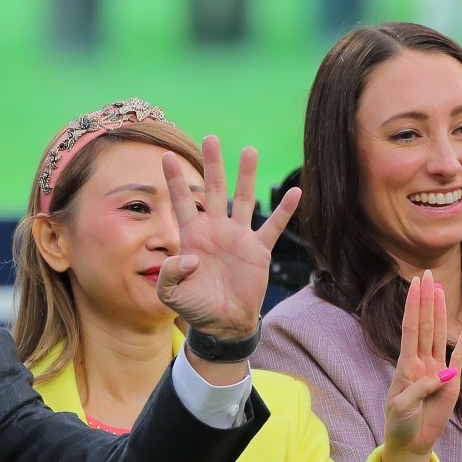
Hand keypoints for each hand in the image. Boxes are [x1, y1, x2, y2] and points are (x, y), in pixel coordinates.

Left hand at [159, 136, 298, 342]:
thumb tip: (187, 257)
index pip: (182, 201)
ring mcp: (238, 237)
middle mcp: (216, 229)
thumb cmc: (194, 307)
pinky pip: (273, 226)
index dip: (174, 180)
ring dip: (246, 175)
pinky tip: (295, 191)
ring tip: (249, 150)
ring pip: (243, 199)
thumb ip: (168, 274)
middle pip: (214, 189)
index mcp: (192, 236)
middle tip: (211, 137)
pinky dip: (284, 210)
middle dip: (212, 164)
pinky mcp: (259, 249)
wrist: (222, 324)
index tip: (166, 155)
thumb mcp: (170, 294)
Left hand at [381, 270, 461, 461]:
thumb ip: (420, 388)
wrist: (410, 442)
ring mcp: (437, 370)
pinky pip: (459, 358)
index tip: (413, 283)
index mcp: (406, 365)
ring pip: (439, 334)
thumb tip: (446, 375)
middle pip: (425, 323)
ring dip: (440, 312)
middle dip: (425, 298)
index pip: (411, 328)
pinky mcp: (451, 383)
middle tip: (426, 273)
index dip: (413, 305)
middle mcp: (421, 362)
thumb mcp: (403, 406)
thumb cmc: (400, 424)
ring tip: (440, 289)